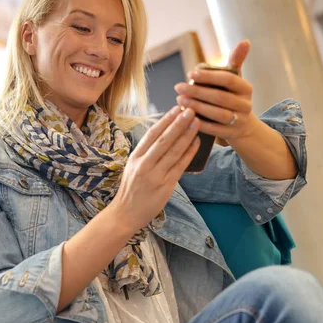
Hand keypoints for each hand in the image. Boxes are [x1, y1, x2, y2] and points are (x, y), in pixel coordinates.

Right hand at [107, 106, 199, 232]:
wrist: (125, 214)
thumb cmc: (131, 190)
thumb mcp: (133, 167)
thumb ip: (146, 153)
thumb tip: (165, 135)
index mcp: (135, 157)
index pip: (152, 134)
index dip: (165, 120)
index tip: (176, 108)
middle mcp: (144, 164)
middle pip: (164, 140)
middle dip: (179, 123)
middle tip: (191, 109)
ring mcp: (155, 175)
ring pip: (174, 151)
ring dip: (187, 135)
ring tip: (197, 122)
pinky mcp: (165, 186)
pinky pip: (180, 166)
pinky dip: (189, 153)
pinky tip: (197, 143)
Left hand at [173, 40, 260, 141]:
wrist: (242, 126)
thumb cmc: (231, 97)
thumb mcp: (234, 81)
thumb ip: (235, 62)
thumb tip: (245, 41)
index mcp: (246, 88)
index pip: (228, 80)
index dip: (209, 76)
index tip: (190, 73)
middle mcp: (246, 104)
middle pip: (220, 97)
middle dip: (197, 92)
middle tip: (178, 87)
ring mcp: (239, 121)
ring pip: (218, 114)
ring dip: (196, 107)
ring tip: (179, 101)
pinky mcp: (231, 134)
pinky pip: (214, 129)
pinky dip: (199, 123)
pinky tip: (185, 117)